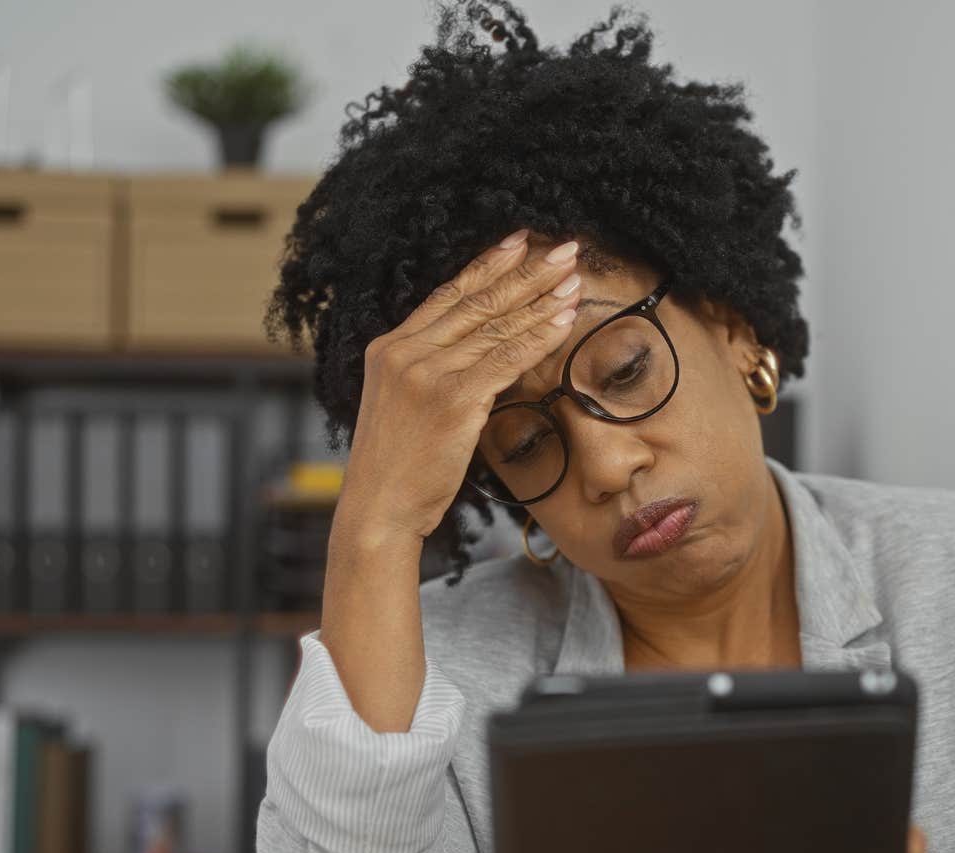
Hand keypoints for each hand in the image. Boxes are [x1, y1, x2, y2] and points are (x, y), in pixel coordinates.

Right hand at [331, 229, 583, 547]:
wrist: (379, 508)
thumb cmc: (398, 466)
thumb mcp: (404, 405)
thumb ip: (430, 371)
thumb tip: (478, 353)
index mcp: (389, 347)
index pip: (447, 295)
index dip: (487, 266)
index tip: (519, 242)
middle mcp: (405, 351)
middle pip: (477, 301)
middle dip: (526, 272)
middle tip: (565, 249)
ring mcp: (428, 372)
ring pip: (497, 327)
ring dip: (542, 300)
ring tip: (575, 280)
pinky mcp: (453, 398)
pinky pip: (508, 359)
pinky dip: (541, 337)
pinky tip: (566, 320)